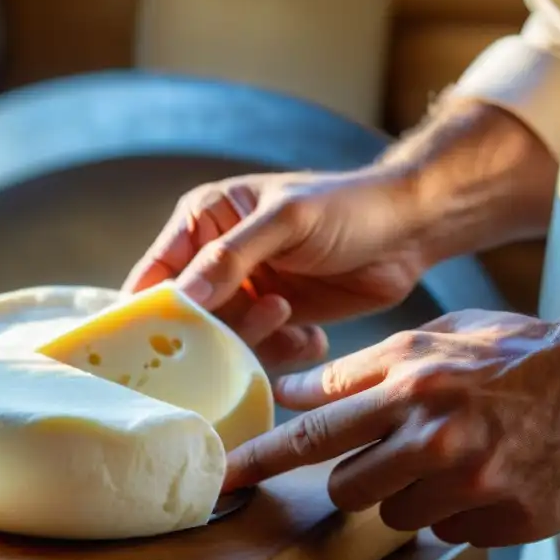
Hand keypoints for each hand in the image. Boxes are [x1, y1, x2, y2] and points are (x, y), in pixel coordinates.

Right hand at [123, 168, 428, 369]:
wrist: (411, 229)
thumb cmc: (345, 206)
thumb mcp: (285, 223)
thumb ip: (228, 260)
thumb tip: (178, 300)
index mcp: (201, 223)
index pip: (153, 275)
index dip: (149, 313)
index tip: (156, 346)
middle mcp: (213, 261)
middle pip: (185, 318)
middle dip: (216, 331)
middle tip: (265, 315)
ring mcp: (244, 294)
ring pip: (221, 341)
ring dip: (255, 341)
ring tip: (290, 316)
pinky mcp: (274, 321)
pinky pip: (258, 353)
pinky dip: (283, 352)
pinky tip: (312, 336)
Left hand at [224, 309, 559, 547]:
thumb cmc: (512, 355)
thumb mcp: (432, 339)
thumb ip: (357, 370)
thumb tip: (290, 392)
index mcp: (411, 383)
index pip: (314, 431)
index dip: (262, 459)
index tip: (224, 478)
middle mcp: (436, 435)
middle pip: (345, 487)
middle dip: (358, 475)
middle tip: (395, 450)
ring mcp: (474, 482)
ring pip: (393, 516)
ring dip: (407, 494)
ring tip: (449, 457)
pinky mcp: (507, 519)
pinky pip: (445, 532)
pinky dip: (454, 512)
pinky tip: (484, 478)